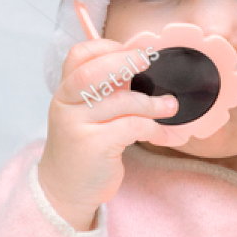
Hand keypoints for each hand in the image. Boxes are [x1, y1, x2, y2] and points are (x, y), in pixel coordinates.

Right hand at [37, 38, 189, 231]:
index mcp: (66, 91)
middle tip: (149, 59)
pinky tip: (161, 135)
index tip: (132, 50)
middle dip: (125, 62)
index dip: (106, 46)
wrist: (65, 189)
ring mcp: (78, 126)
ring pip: (120, 102)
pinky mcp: (94, 146)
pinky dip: (153, 128)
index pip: (78, 56)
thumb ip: (107, 90)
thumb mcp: (88, 113)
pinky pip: (131, 127)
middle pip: (92, 72)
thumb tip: (138, 63)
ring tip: (170, 107)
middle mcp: (66, 105)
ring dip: (152, 103)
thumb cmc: (84, 147)